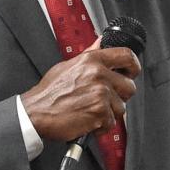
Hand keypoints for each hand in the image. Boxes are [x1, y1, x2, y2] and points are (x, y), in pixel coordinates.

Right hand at [21, 45, 139, 142]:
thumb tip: (101, 43)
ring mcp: (101, 93)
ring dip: (109, 113)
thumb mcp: (68, 65)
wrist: (36, 112)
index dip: (133, 65)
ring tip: (90, 111)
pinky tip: (87, 120)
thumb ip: (89, 54)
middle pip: (129, 86)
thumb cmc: (49, 92)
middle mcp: (98, 74)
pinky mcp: (100, 112)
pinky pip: (111, 123)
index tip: (131, 72)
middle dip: (120, 96)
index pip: (126, 55)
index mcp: (92, 60)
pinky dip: (101, 126)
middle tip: (105, 100)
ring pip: (121, 107)